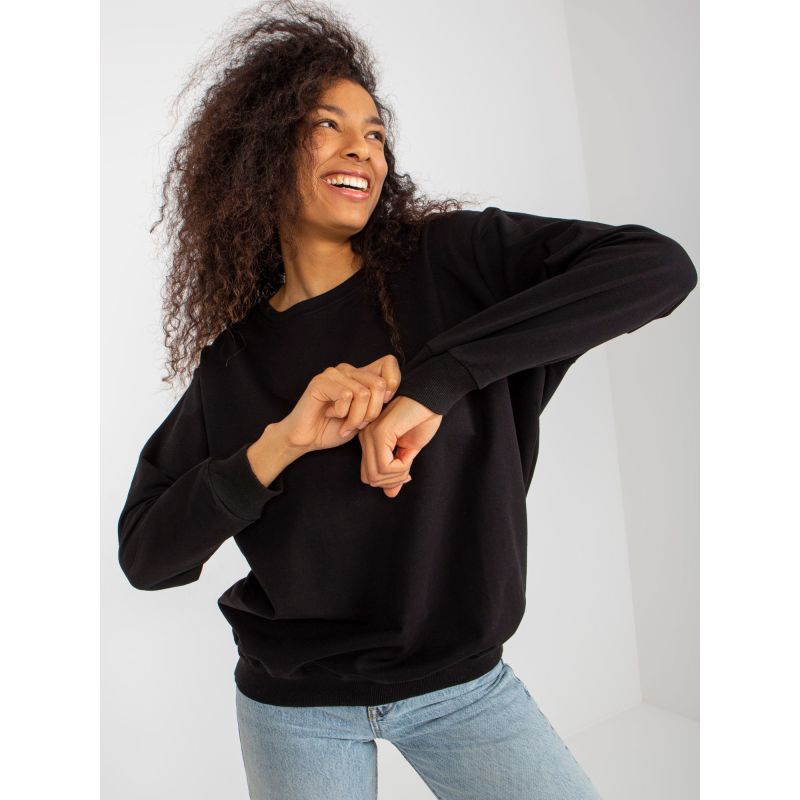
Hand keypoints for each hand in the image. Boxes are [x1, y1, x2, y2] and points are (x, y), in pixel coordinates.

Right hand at [280, 355, 401, 452]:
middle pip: (379, 384)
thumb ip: (377, 402)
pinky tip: (330, 416)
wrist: (306, 440)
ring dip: (357, 417)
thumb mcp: (365, 416)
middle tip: (359, 424)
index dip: (393, 383)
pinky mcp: (320, 382)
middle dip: (373, 412)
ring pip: (364, 393)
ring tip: (345, 424)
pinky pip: (346, 396)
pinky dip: (342, 414)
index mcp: (359, 374)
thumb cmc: (334, 429)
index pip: (389, 363)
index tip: (383, 404)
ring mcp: (333, 373)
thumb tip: (392, 391)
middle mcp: (347, 369)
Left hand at [358, 395, 442, 497]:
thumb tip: (390, 494)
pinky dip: (400, 468)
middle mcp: (365, 436)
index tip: (407, 473)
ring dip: (397, 475)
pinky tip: (408, 456)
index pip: (368, 474)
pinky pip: (384, 465)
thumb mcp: (409, 451)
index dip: (388, 481)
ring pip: (376, 475)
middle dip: (392, 481)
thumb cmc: (423, 418)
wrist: (432, 396)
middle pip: (370, 478)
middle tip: (408, 472)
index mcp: (369, 439)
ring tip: (409, 464)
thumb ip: (397, 471)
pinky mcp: (380, 433)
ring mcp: (370, 434)